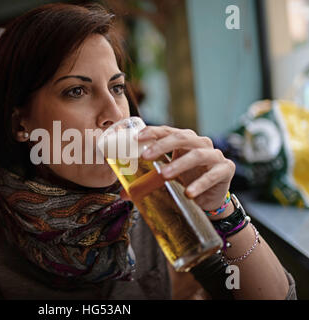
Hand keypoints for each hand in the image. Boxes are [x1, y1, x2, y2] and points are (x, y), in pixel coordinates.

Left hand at [120, 125, 235, 211]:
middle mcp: (199, 143)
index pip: (167, 131)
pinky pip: (213, 175)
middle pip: (181, 138)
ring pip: (197, 154)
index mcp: (183, 140)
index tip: (137, 138)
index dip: (152, 132)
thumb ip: (147, 181)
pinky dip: (200, 184)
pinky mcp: (226, 169)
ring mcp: (214, 155)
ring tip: (164, 176)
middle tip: (145, 157)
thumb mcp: (167, 177)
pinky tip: (188, 193)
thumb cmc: (186, 181)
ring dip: (179, 164)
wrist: (210, 199)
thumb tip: (123, 194)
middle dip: (161, 146)